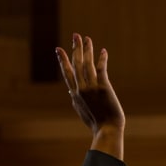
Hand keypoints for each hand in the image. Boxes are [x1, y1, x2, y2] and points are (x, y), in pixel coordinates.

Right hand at [56, 33, 124, 158]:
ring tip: (87, 38)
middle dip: (75, 49)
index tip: (58, 49)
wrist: (107, 130)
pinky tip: (102, 50)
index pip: (67, 73)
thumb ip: (76, 99)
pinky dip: (101, 59)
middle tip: (75, 35)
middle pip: (76, 64)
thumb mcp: (81, 111)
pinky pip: (101, 69)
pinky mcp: (103, 88)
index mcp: (75, 94)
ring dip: (87, 50)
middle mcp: (81, 89)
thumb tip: (70, 91)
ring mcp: (91, 88)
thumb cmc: (96, 123)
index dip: (63, 60)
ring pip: (87, 64)